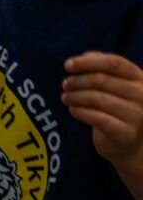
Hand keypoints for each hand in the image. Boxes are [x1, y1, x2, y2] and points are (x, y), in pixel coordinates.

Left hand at [63, 52, 142, 167]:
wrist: (127, 143)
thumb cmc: (117, 108)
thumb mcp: (114, 85)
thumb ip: (102, 68)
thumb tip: (85, 56)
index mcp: (141, 79)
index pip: (115, 63)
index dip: (88, 62)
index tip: (67, 65)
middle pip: (102, 80)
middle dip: (78, 81)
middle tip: (65, 85)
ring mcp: (138, 116)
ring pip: (97, 98)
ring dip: (75, 96)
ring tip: (66, 98)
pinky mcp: (126, 133)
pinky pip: (97, 118)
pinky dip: (80, 112)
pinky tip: (73, 110)